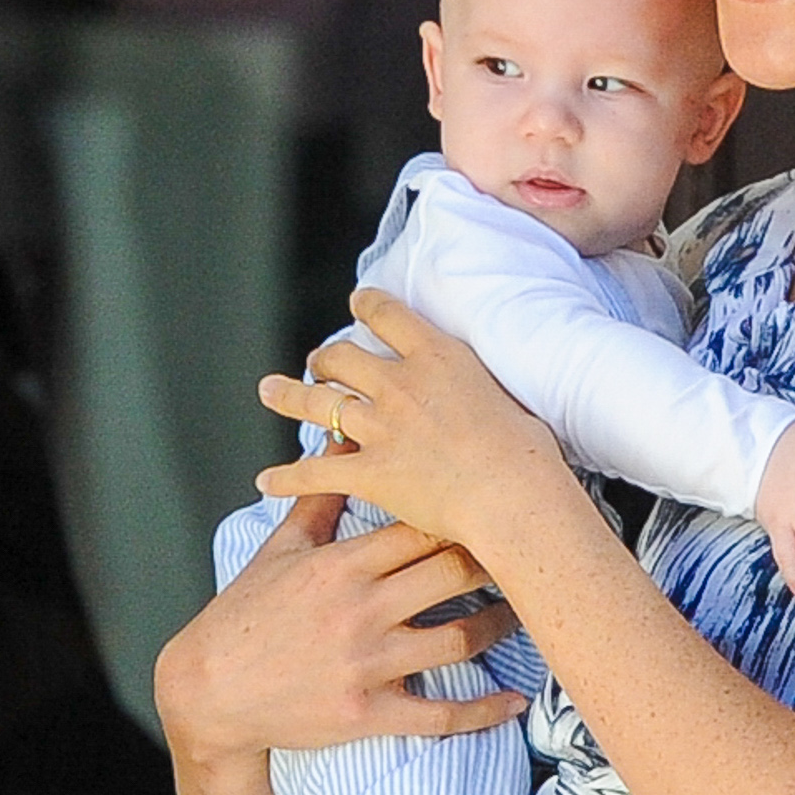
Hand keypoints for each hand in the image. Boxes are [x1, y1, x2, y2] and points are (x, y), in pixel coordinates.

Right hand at [156, 486, 524, 765]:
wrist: (205, 692)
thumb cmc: (244, 616)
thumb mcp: (279, 551)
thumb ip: (320, 499)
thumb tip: (342, 442)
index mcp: (343, 565)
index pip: (423, 526)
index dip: (467, 515)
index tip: (499, 507)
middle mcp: (360, 610)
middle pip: (454, 573)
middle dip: (498, 561)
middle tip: (531, 554)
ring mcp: (367, 663)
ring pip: (460, 638)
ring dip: (503, 626)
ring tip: (528, 613)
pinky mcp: (368, 712)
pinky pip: (440, 715)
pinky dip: (484, 711)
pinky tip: (515, 702)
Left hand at [256, 289, 571, 556]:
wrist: (511, 491)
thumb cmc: (527, 451)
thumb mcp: (510, 398)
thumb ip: (482, 391)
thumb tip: (486, 397)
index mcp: (438, 358)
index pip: (389, 316)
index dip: (367, 305)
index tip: (358, 302)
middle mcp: (400, 385)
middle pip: (343, 356)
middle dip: (325, 358)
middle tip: (320, 362)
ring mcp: (379, 428)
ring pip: (317, 403)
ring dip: (289, 395)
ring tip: (272, 390)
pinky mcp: (368, 472)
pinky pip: (313, 473)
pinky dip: (285, 477)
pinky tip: (266, 480)